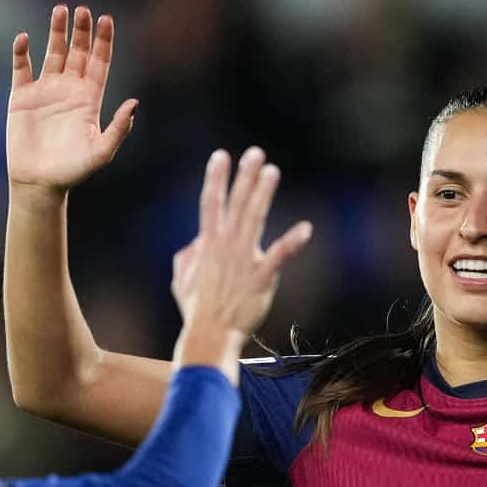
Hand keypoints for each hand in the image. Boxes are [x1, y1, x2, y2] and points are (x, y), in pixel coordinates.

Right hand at [7, 5, 138, 194]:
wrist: (39, 182)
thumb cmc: (72, 171)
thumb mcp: (101, 152)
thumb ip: (118, 129)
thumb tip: (134, 104)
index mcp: (90, 98)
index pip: (100, 62)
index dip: (104, 41)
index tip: (107, 19)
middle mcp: (69, 89)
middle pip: (78, 51)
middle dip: (82, 31)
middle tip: (83, 10)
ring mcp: (45, 90)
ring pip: (53, 52)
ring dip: (57, 32)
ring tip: (60, 10)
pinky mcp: (21, 96)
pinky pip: (21, 67)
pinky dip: (21, 52)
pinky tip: (24, 39)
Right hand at [170, 146, 312, 373]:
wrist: (210, 334)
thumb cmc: (196, 309)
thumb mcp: (180, 279)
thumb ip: (187, 255)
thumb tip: (196, 242)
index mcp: (207, 244)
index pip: (211, 204)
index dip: (216, 179)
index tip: (221, 156)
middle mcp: (225, 246)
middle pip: (236, 204)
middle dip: (244, 177)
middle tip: (255, 153)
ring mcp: (243, 260)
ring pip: (254, 220)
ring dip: (262, 194)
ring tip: (271, 171)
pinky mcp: (261, 277)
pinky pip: (278, 256)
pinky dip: (291, 242)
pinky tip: (306, 229)